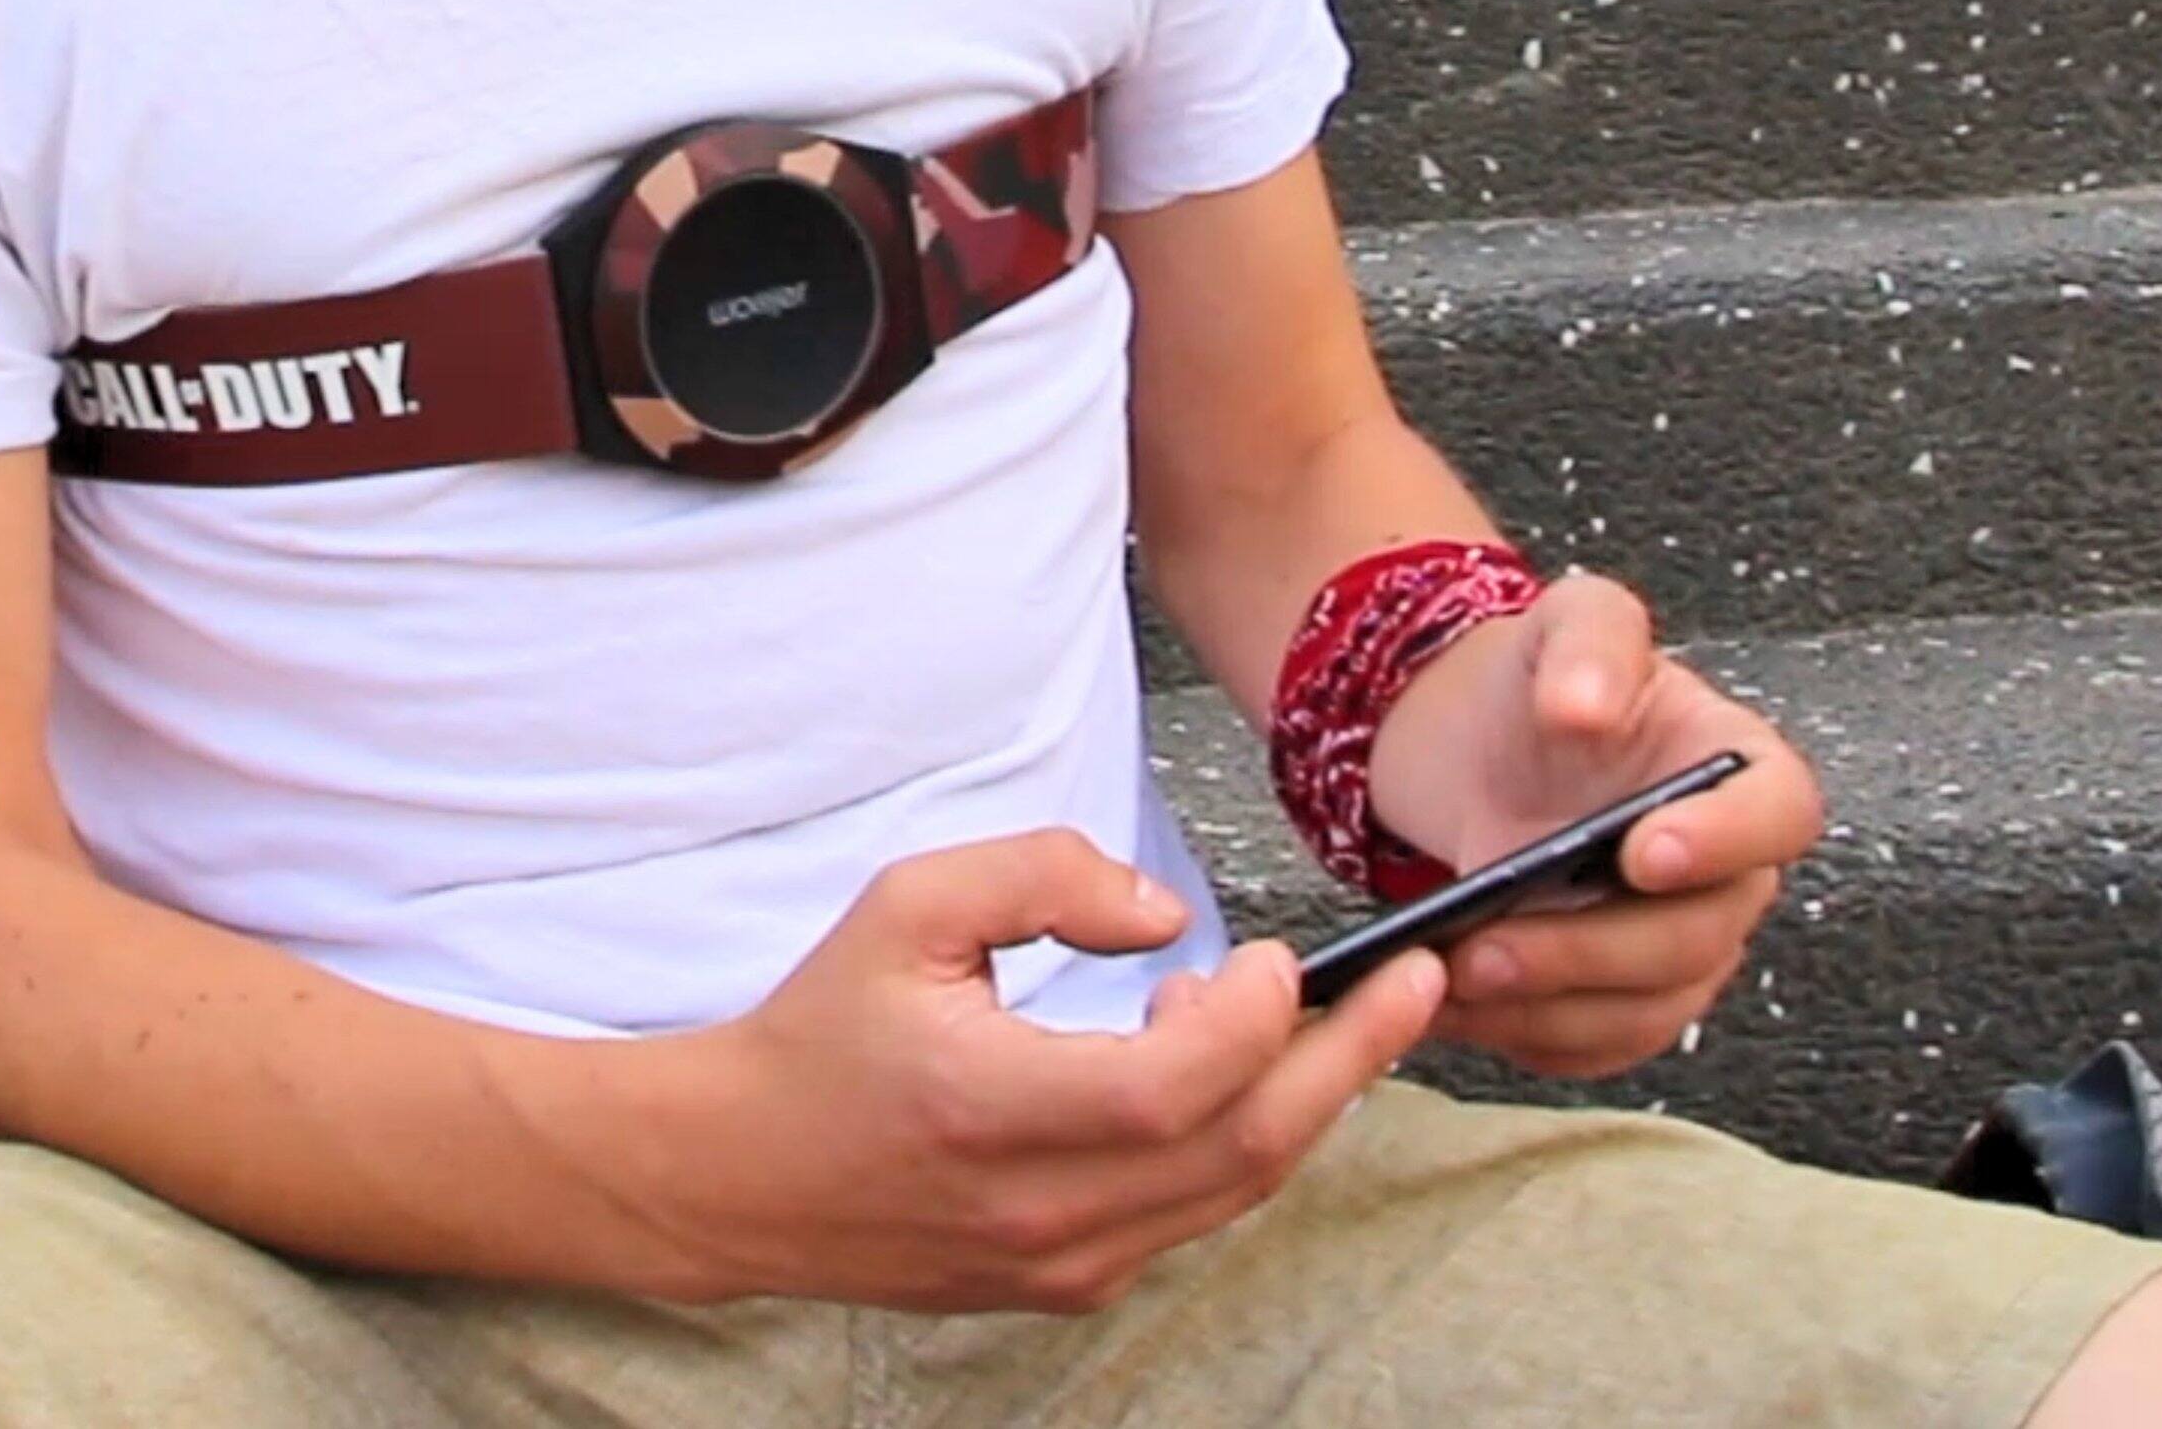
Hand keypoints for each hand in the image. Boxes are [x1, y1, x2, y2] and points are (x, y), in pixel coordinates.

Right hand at [640, 828, 1445, 1313]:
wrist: (743, 1172)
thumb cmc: (823, 1027)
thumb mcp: (912, 903)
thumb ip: (1043, 876)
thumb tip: (1166, 913)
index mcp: (998, 1110)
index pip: (1184, 1087)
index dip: (1255, 1017)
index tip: (1273, 953)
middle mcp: (1044, 1210)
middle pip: (1246, 1152)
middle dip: (1349, 1062)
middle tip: (1418, 988)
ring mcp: (1062, 1263)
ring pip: (1234, 1193)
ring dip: (1300, 1103)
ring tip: (1317, 1014)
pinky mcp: (1067, 1285)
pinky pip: (1191, 1214)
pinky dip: (1239, 1143)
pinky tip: (1230, 1071)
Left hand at [1365, 570, 1825, 1081]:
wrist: (1480, 742)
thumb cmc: (1543, 676)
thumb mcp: (1569, 618)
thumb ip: (1591, 640)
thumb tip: (1585, 709)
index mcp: (1739, 769)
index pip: (1780, 813)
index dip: (1726, 841)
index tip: (1643, 851)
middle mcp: (1727, 870)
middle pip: (1698, 937)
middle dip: (1591, 950)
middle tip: (1490, 946)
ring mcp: (1679, 943)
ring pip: (1646, 1008)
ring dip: (1549, 1007)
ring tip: (1453, 978)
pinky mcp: (1622, 997)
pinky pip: (1596, 1043)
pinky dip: (1526, 1038)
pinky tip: (1452, 1011)